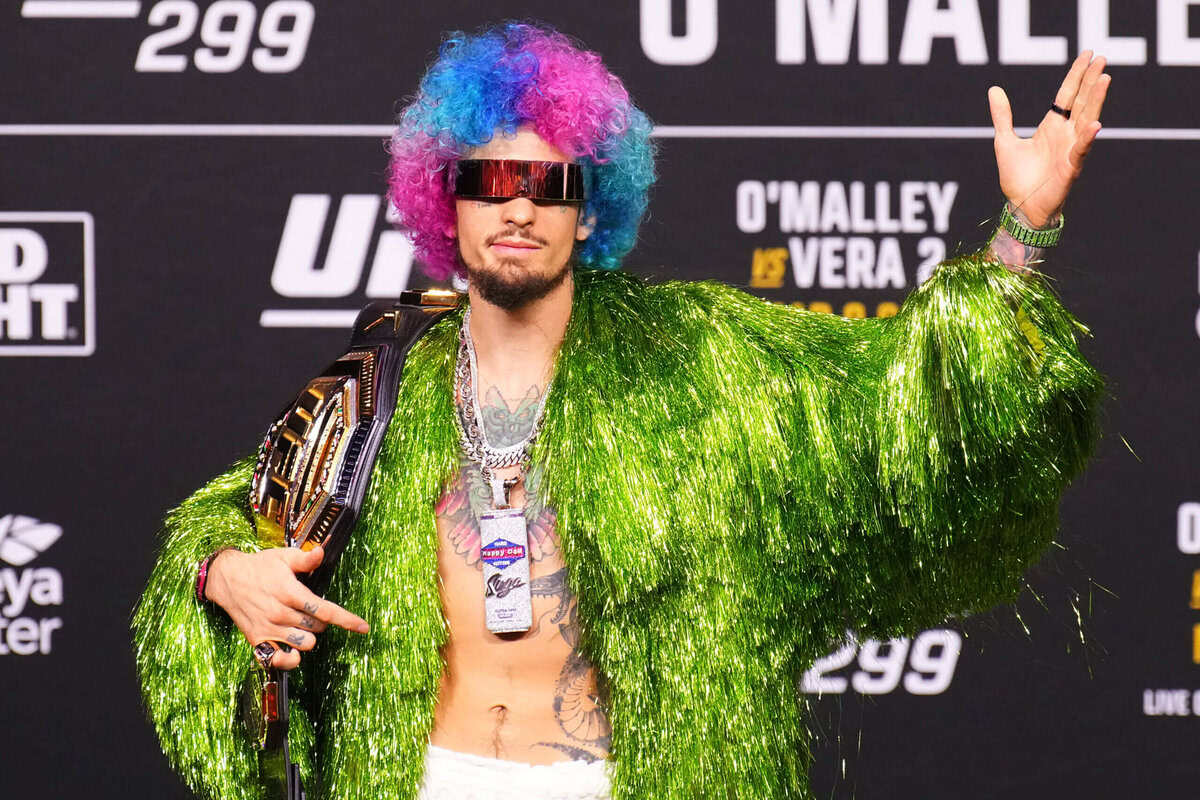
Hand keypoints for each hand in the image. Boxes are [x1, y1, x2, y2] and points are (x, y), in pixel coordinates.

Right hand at [205, 545, 368, 669]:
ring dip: (309, 635)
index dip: (347, 620)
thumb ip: (305, 559)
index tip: (364, 627)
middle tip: (310, 608)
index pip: (325, 610)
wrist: (227, 579)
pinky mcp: (258, 641)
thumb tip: (321, 552)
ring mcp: (269, 629)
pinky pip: (281, 660)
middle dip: (322, 620)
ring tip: (300, 623)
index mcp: (290, 592)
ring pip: (306, 643)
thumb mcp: (283, 557)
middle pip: (319, 627)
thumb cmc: (259, 567)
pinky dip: (291, 658)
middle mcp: (281, 613)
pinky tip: (292, 648)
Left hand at [988, 50, 1110, 227]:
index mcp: (1052, 126)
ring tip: (1105, 79)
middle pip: (1082, 101)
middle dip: (1091, 80)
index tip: (1087, 55)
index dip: (1077, 75)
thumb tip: (994, 89)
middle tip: (1101, 58)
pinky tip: (1096, 123)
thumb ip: (1002, 116)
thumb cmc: (1017, 177)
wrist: (1020, 206)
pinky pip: (1081, 149)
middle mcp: (1066, 134)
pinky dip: (1087, 137)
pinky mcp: (1071, 167)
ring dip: (1096, 100)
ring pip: (1087, 119)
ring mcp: (1071, 149)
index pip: (1068, 94)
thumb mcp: (1005, 140)